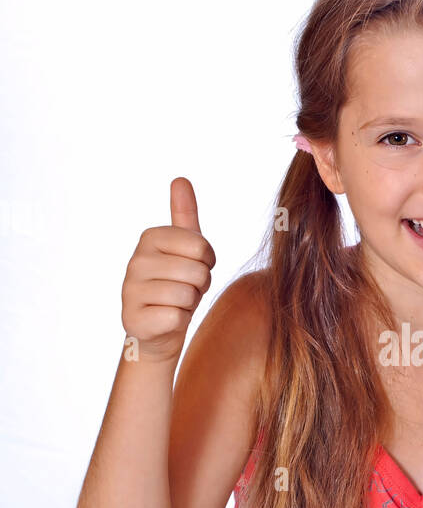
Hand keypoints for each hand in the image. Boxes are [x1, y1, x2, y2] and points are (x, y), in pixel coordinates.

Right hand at [121, 178, 216, 362]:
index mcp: (150, 238)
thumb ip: (184, 215)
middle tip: (184, 289)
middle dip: (200, 286)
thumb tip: (180, 179)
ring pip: (187, 295)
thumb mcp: (185, 248)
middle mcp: (135, 261)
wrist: (158, 329)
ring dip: (189, 304)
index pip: (202, 247)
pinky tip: (165, 319)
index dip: (207, 263)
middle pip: (198, 272)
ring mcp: (130, 290)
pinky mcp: (133, 319)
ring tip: (175, 303)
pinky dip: (178, 322)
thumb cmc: (177, 284)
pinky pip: (177, 318)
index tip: (193, 267)